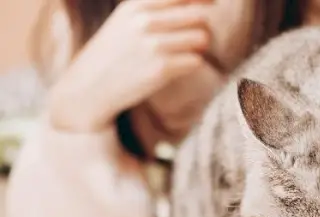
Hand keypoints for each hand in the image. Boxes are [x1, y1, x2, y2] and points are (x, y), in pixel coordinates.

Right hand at [49, 0, 212, 131]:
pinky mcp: (161, 70)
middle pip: (200, 16)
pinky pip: (196, 61)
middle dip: (203, 27)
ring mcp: (153, 46)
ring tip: (184, 53)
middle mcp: (144, 22)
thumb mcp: (127, 20)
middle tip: (193, 38)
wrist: (90, 88)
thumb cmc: (115, 53)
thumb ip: (159, 8)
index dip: (204, 0)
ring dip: (199, 47)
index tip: (212, 5)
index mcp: (137, 5)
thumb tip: (200, 5)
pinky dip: (191, 64)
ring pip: (202, 39)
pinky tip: (176, 67)